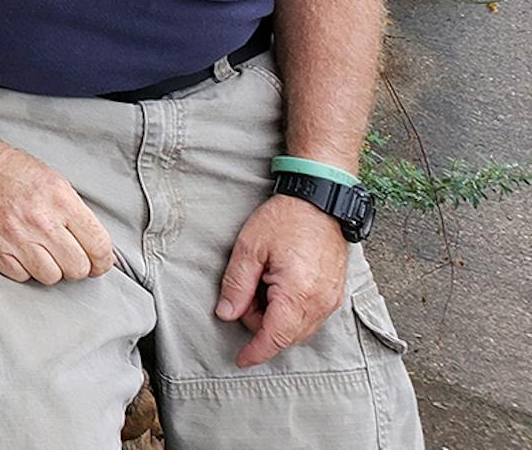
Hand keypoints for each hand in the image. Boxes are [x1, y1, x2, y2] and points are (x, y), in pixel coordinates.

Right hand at [0, 131, 115, 284]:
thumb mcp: (54, 181)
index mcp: (61, 199)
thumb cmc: (11, 170)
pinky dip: (23, 269)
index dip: (103, 261)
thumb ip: (77, 214)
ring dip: (50, 269)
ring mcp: (15, 236)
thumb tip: (99, 250)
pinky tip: (20, 251)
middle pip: (78, 268)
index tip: (98, 262)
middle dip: (77, 266)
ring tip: (41, 252)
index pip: (99, 246)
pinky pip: (22, 277)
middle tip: (67, 256)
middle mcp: (40, 219)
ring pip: (51, 277)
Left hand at [214, 194, 348, 366]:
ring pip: (298, 328)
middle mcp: (320, 303)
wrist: (320, 201)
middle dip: (260, 322)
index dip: (255, 352)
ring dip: (276, 316)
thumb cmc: (284, 220)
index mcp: (298, 294)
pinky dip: (290, 310)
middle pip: (285, 335)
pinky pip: (310, 317)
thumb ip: (237, 285)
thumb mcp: (249, 248)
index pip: (275, 337)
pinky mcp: (335, 295)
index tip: (240, 360)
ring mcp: (331, 301)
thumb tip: (226, 314)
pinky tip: (279, 284)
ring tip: (264, 281)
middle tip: (248, 287)